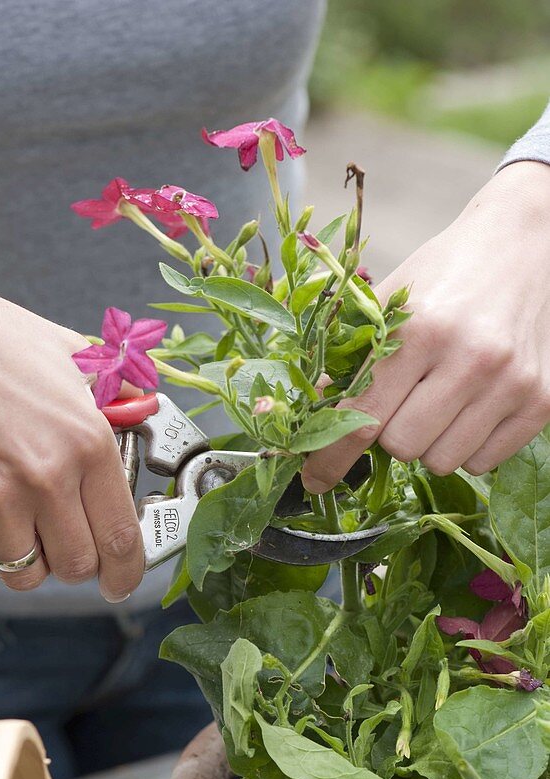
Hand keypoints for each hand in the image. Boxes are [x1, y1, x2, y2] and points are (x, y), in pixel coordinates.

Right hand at [0, 221, 143, 599]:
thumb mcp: (73, 356)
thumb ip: (117, 395)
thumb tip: (149, 415)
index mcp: (89, 441)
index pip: (123, 538)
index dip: (126, 573)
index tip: (119, 584)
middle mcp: (47, 475)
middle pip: (77, 566)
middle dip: (73, 563)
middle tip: (59, 541)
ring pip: (26, 575)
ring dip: (25, 562)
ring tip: (16, 526)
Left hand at [302, 160, 549, 492]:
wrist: (526, 245)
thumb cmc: (447, 274)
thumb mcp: (389, 300)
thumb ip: (348, 357)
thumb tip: (308, 415)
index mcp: (420, 329)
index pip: (361, 418)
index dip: (329, 457)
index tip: (314, 478)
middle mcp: (470, 357)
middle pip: (402, 447)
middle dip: (389, 433)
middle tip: (400, 402)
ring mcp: (510, 382)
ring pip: (442, 462)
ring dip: (428, 444)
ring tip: (437, 401)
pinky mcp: (540, 400)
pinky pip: (482, 463)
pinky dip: (466, 447)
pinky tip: (469, 408)